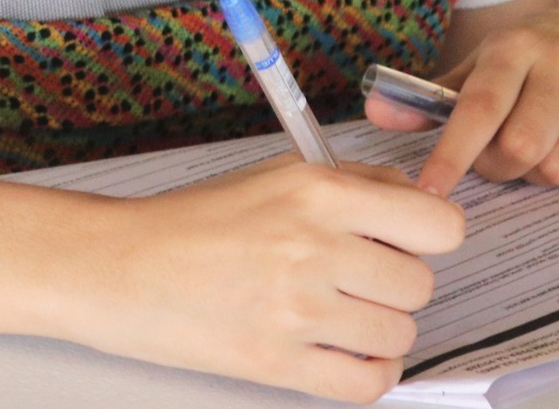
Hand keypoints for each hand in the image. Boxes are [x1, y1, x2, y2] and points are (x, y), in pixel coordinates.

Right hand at [78, 160, 464, 403]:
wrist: (120, 268)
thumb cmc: (193, 220)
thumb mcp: (277, 176)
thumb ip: (354, 185)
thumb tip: (414, 205)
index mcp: (320, 193)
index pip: (438, 226)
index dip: (432, 238)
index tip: (412, 243)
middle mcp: (316, 248)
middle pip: (420, 285)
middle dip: (398, 285)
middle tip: (362, 281)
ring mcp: (298, 310)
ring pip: (399, 334)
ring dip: (382, 331)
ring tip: (345, 317)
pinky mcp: (278, 364)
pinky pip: (367, 383)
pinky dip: (370, 374)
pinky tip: (347, 355)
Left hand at [371, 10, 558, 198]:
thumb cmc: (519, 67)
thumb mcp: (471, 73)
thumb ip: (425, 101)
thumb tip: (374, 113)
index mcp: (513, 47)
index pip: (479, 108)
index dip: (453, 154)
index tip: (430, 192)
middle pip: (521, 148)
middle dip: (501, 168)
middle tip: (500, 157)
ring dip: (542, 174)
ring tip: (540, 148)